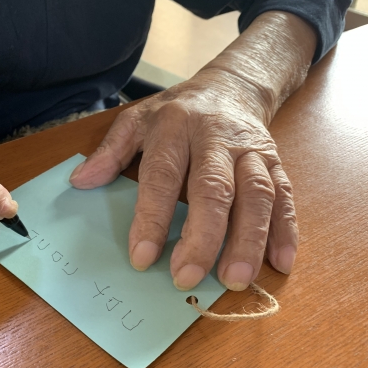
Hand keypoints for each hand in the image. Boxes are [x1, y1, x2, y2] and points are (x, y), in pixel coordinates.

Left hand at [69, 68, 297, 290]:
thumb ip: (110, 150)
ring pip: (256, 195)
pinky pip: (285, 197)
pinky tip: (280, 263)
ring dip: (249, 239)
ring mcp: (251, 151)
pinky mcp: (276, 162)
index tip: (143, 258)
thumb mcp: (137, 120)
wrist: (231, 86)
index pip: (162, 176)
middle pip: (214, 189)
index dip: (152, 218)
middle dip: (202, 237)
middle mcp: (216, 138)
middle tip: (187, 278)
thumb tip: (81, 182)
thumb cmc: (177, 111)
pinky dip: (285, 231)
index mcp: (175, 127)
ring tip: (236, 280)